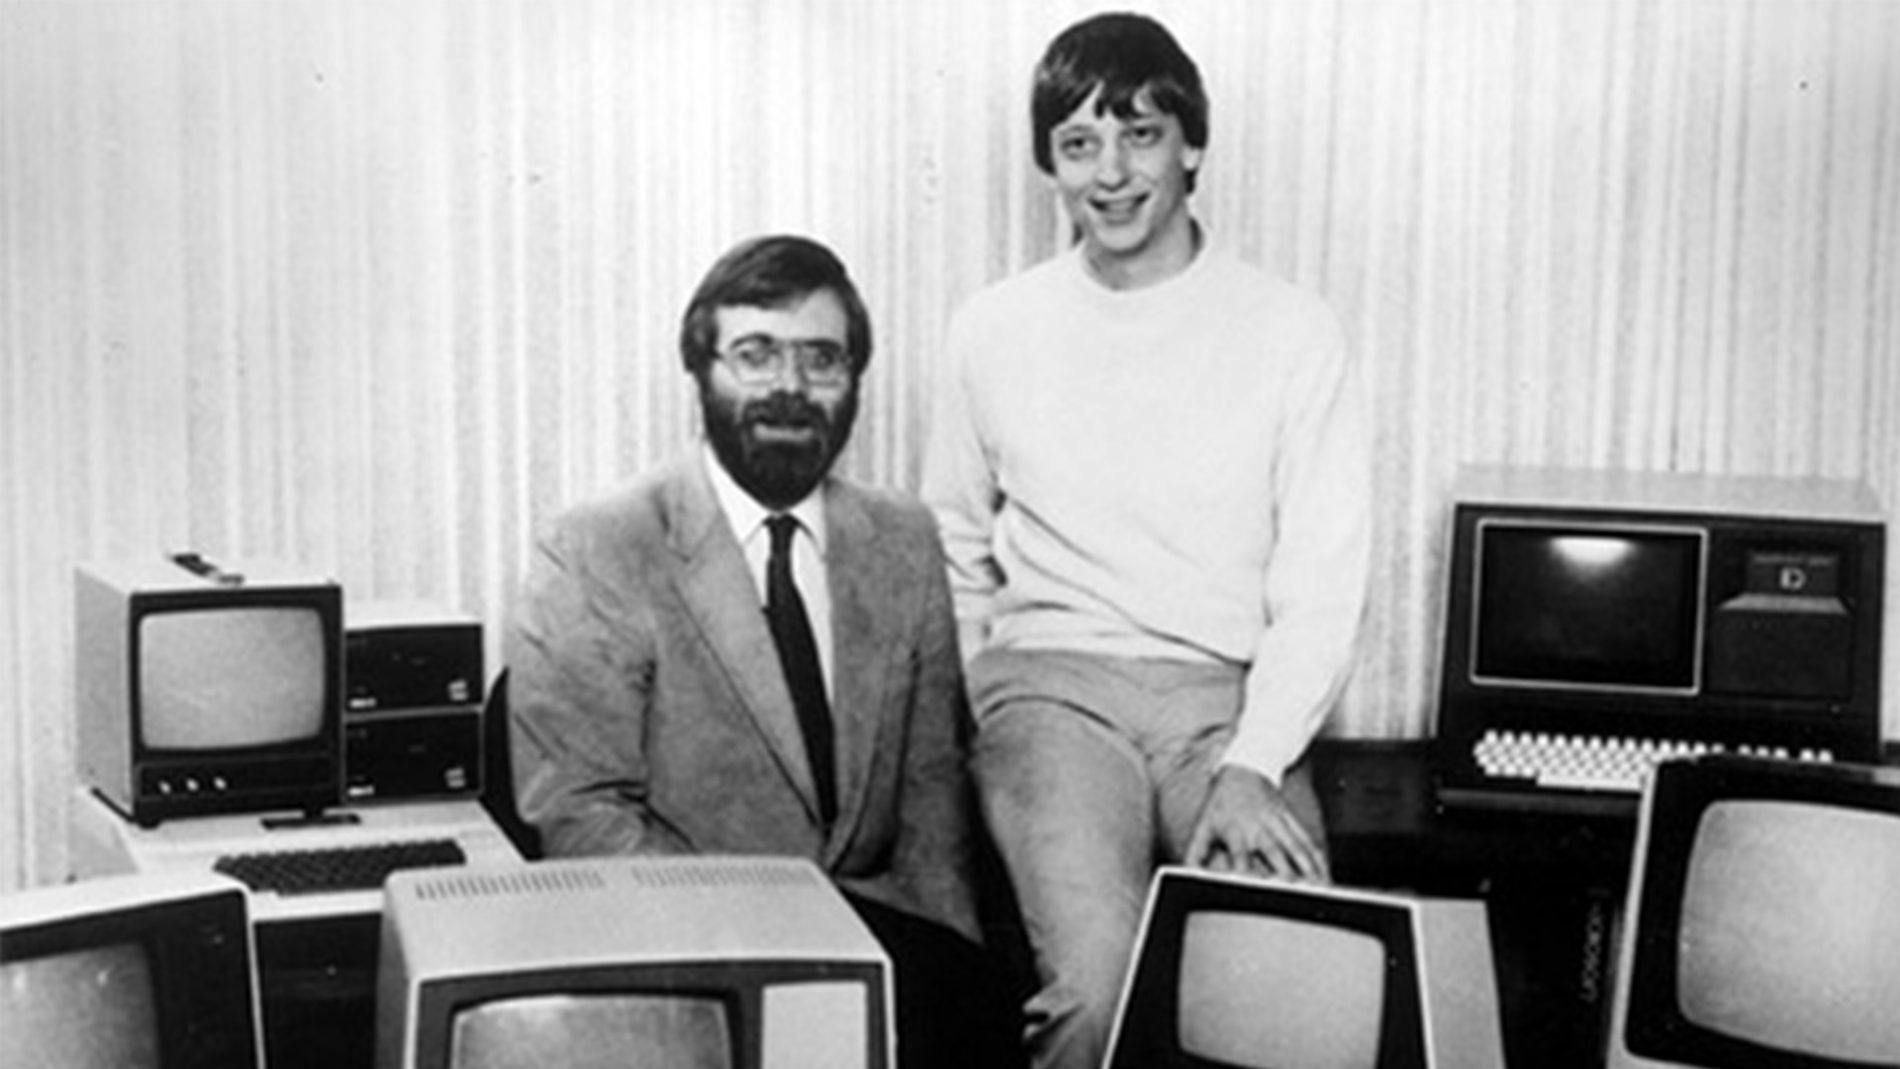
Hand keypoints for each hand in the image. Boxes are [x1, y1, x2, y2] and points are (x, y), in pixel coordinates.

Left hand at [1184, 764, 1330, 882]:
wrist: (1244, 769)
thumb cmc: (1220, 804)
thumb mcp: (1203, 825)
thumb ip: (1195, 854)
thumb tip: (1187, 878)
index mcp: (1236, 832)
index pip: (1242, 858)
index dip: (1247, 875)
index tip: (1255, 893)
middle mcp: (1259, 829)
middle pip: (1276, 855)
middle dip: (1286, 876)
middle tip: (1297, 898)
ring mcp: (1278, 824)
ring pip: (1297, 850)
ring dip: (1309, 871)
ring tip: (1320, 893)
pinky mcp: (1291, 820)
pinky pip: (1308, 842)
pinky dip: (1317, 860)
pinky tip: (1326, 877)